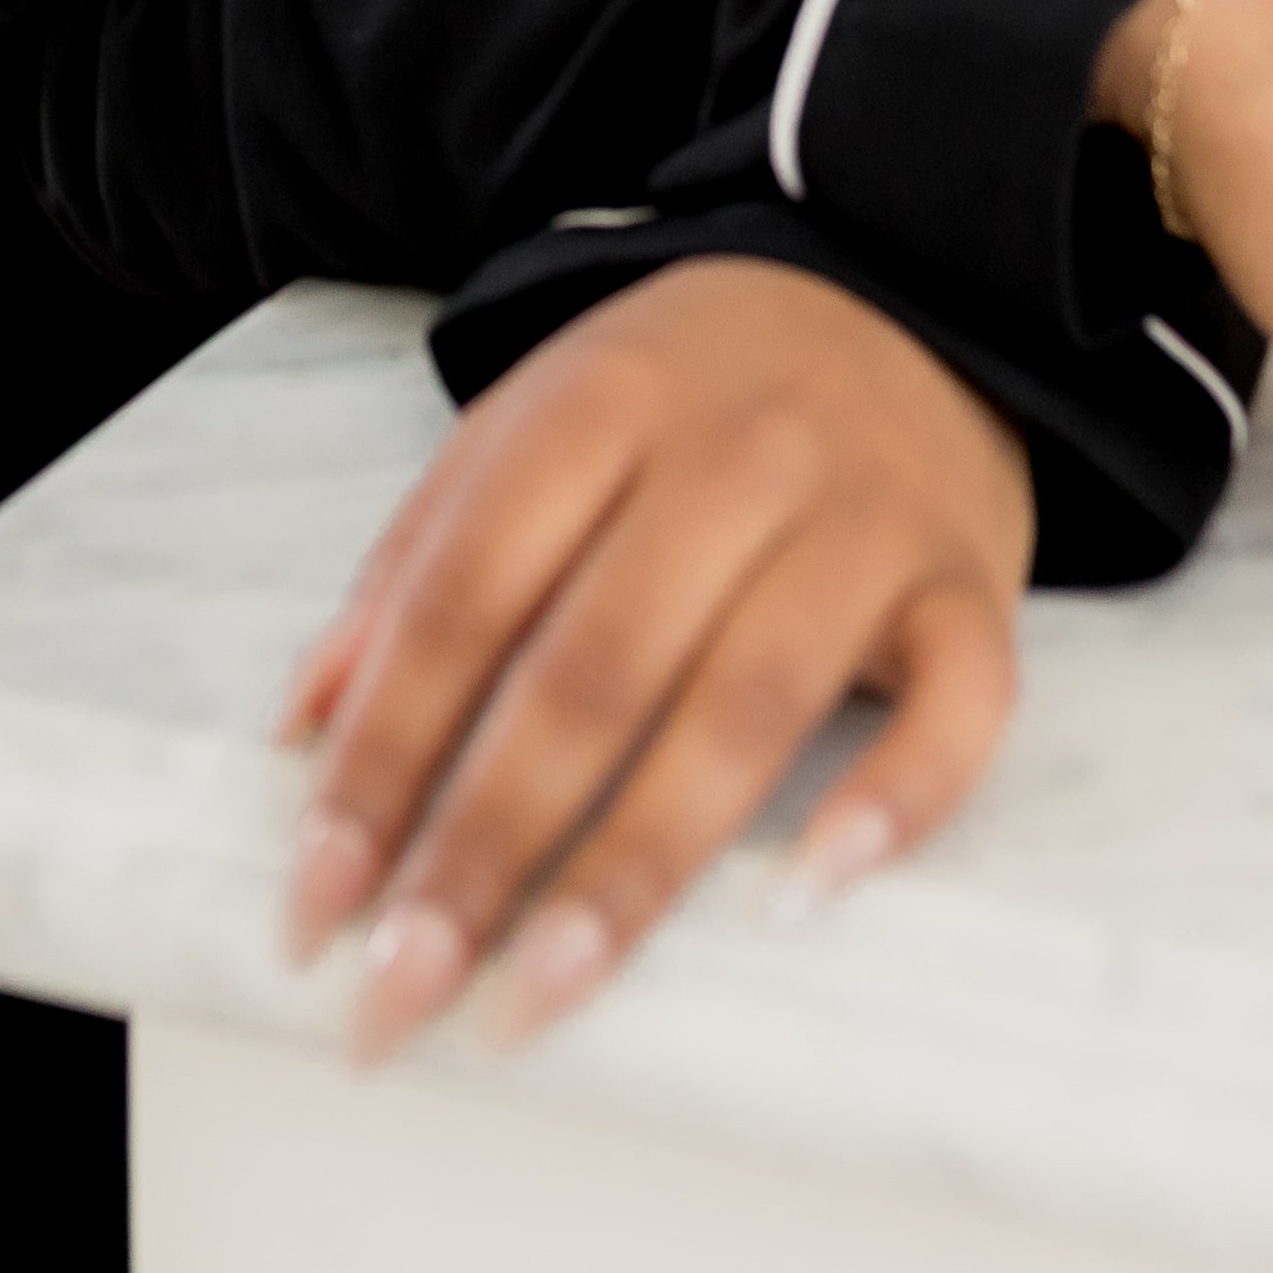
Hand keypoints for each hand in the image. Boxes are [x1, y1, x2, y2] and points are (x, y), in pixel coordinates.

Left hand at [275, 257, 1031, 1061]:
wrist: (900, 285)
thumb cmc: (692, 386)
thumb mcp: (534, 418)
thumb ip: (417, 558)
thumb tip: (304, 723)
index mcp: (600, 402)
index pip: (465, 598)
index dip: (383, 755)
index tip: (318, 900)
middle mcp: (734, 455)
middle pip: (592, 669)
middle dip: (485, 843)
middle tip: (406, 986)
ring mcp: (861, 517)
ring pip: (749, 704)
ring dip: (637, 862)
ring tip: (543, 987)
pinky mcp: (968, 579)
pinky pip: (956, 703)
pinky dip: (895, 801)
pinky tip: (803, 896)